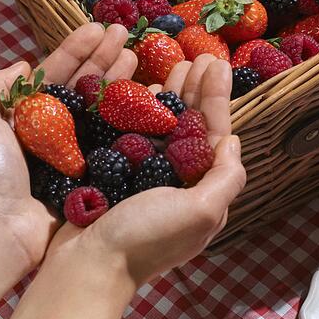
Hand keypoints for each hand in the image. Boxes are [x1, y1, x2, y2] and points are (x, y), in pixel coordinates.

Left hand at [0, 23, 137, 271]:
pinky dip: (131, 118)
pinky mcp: (93, 172)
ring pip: (103, 107)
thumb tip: (22, 64)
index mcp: (28, 114)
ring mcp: (75, 150)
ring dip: (120, 80)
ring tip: (138, 56)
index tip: (98, 27)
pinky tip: (148, 98)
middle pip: (84, 85)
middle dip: (104, 57)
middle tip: (126, 33)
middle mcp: (53, 129)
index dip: (77, 49)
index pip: (56, 73)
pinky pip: (115, 139)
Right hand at [49, 55, 245, 288]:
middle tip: (200, 55)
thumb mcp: (202, 211)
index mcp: (201, 190)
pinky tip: (145, 89)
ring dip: (173, 94)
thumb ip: (225, 178)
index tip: (218, 65)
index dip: (217, 99)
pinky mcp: (117, 172)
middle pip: (192, 125)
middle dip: (198, 90)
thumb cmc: (146, 237)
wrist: (86, 264)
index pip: (214, 135)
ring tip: (176, 63)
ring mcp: (146, 176)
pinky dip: (142, 110)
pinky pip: (134, 133)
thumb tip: (232, 143)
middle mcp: (177, 181)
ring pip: (165, 125)